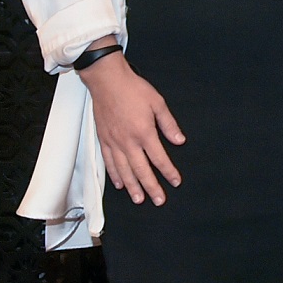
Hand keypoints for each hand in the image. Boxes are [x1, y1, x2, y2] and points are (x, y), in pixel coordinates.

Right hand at [79, 44, 184, 205]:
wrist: (107, 81)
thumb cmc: (133, 90)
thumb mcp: (158, 103)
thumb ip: (169, 124)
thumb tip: (179, 140)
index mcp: (144, 132)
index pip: (159, 158)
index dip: (168, 172)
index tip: (176, 181)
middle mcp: (128, 141)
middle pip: (141, 170)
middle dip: (151, 187)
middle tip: (159, 200)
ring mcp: (114, 142)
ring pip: (124, 170)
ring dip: (133, 187)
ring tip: (140, 199)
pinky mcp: (104, 140)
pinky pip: (110, 162)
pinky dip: (115, 175)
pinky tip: (121, 184)